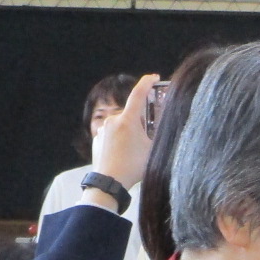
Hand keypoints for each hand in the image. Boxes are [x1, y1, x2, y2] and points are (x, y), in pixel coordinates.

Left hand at [91, 73, 158, 191]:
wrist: (109, 182)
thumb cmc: (132, 167)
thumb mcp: (152, 149)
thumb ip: (156, 133)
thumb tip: (161, 124)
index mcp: (127, 120)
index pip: (139, 94)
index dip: (147, 82)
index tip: (154, 77)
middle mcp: (113, 120)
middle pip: (132, 114)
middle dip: (141, 122)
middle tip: (147, 137)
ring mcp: (103, 129)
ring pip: (122, 125)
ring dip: (130, 133)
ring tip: (134, 152)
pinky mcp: (97, 138)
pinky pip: (112, 134)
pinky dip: (120, 140)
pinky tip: (123, 155)